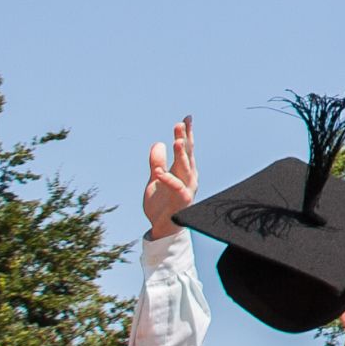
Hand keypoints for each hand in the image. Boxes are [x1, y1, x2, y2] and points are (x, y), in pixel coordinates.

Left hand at [142, 118, 197, 240]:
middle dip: (184, 138)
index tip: (186, 118)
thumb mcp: (155, 179)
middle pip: (187, 154)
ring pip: (185, 168)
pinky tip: (160, 172)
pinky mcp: (182, 199)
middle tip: (180, 124)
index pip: (186, 149)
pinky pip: (175, 187)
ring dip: (181, 155)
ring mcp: (187, 188)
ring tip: (177, 141)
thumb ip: (157, 163)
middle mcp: (189, 177)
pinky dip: (168, 179)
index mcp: (184, 170)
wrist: (163, 227)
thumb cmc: (162, 203)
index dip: (186, 133)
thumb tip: (158, 143)